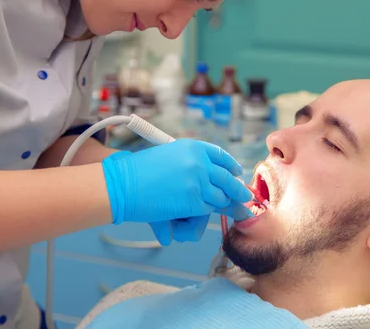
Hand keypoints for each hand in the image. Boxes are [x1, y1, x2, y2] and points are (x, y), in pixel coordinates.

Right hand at [101, 139, 251, 242]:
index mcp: (193, 147)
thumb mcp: (168, 157)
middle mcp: (200, 162)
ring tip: (230, 211)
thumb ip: (189, 165)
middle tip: (246, 198)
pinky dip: (202, 218)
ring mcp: (200, 181)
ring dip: (223, 206)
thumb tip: (208, 179)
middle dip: (239, 191)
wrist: (123, 184)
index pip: (220, 156)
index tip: (236, 173)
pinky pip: (208, 211)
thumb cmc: (137, 172)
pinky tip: (194, 221)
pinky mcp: (195, 201)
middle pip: (228, 179)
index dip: (231, 166)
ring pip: (221, 198)